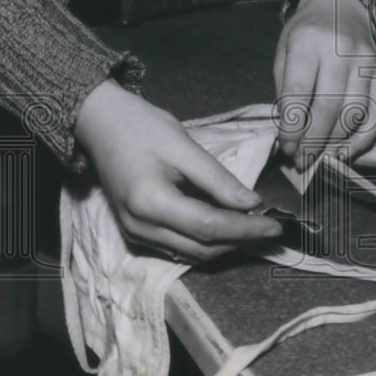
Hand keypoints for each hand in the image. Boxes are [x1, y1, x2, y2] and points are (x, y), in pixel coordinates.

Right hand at [75, 79, 281, 260]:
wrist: (99, 123)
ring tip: (254, 229)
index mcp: (151, 203)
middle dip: (240, 241)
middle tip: (270, 229)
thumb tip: (252, 203)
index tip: (276, 226)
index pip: (210, 226)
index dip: (246, 229)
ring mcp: (134, 233)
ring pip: (190, 253)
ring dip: (224, 245)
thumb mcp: (184, 146)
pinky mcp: (134, 231)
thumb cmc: (141, 126)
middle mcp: (140, 227)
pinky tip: (225, 228)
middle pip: (201, 247)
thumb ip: (217, 179)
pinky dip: (204, 242)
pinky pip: (176, 247)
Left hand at [273, 0, 375, 168]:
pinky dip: (364, 138)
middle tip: (301, 161)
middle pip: (329, 107)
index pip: (299, 93)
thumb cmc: (306, 33)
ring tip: (319, 158)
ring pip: (355, 114)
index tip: (286, 147)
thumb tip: (291, 135)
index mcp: (308, 42)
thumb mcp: (285, 52)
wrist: (341, 5)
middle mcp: (342, 50)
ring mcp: (368, 61)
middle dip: (313, 142)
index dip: (292, 127)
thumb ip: (286, 91)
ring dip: (335, 143)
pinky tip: (346, 151)